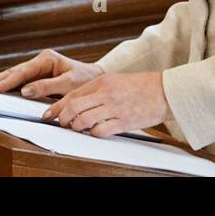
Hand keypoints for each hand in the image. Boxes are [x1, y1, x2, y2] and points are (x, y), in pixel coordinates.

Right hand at [0, 49, 103, 99]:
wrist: (95, 78)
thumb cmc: (85, 80)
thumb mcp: (69, 83)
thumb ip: (47, 86)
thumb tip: (25, 91)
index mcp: (46, 59)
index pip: (22, 72)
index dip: (6, 81)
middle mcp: (40, 61)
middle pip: (14, 72)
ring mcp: (38, 68)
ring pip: (14, 75)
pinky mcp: (38, 76)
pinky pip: (19, 80)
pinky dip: (7, 84)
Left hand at [42, 71, 171, 137]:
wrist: (165, 91)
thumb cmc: (141, 86)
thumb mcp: (115, 81)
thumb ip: (96, 90)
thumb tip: (77, 102)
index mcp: (103, 81)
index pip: (73, 94)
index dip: (58, 106)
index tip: (49, 114)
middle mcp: (106, 93)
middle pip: (74, 107)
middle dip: (63, 119)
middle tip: (62, 124)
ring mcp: (114, 108)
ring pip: (84, 120)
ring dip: (77, 128)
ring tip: (78, 129)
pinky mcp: (124, 122)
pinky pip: (100, 131)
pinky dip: (93, 134)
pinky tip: (95, 132)